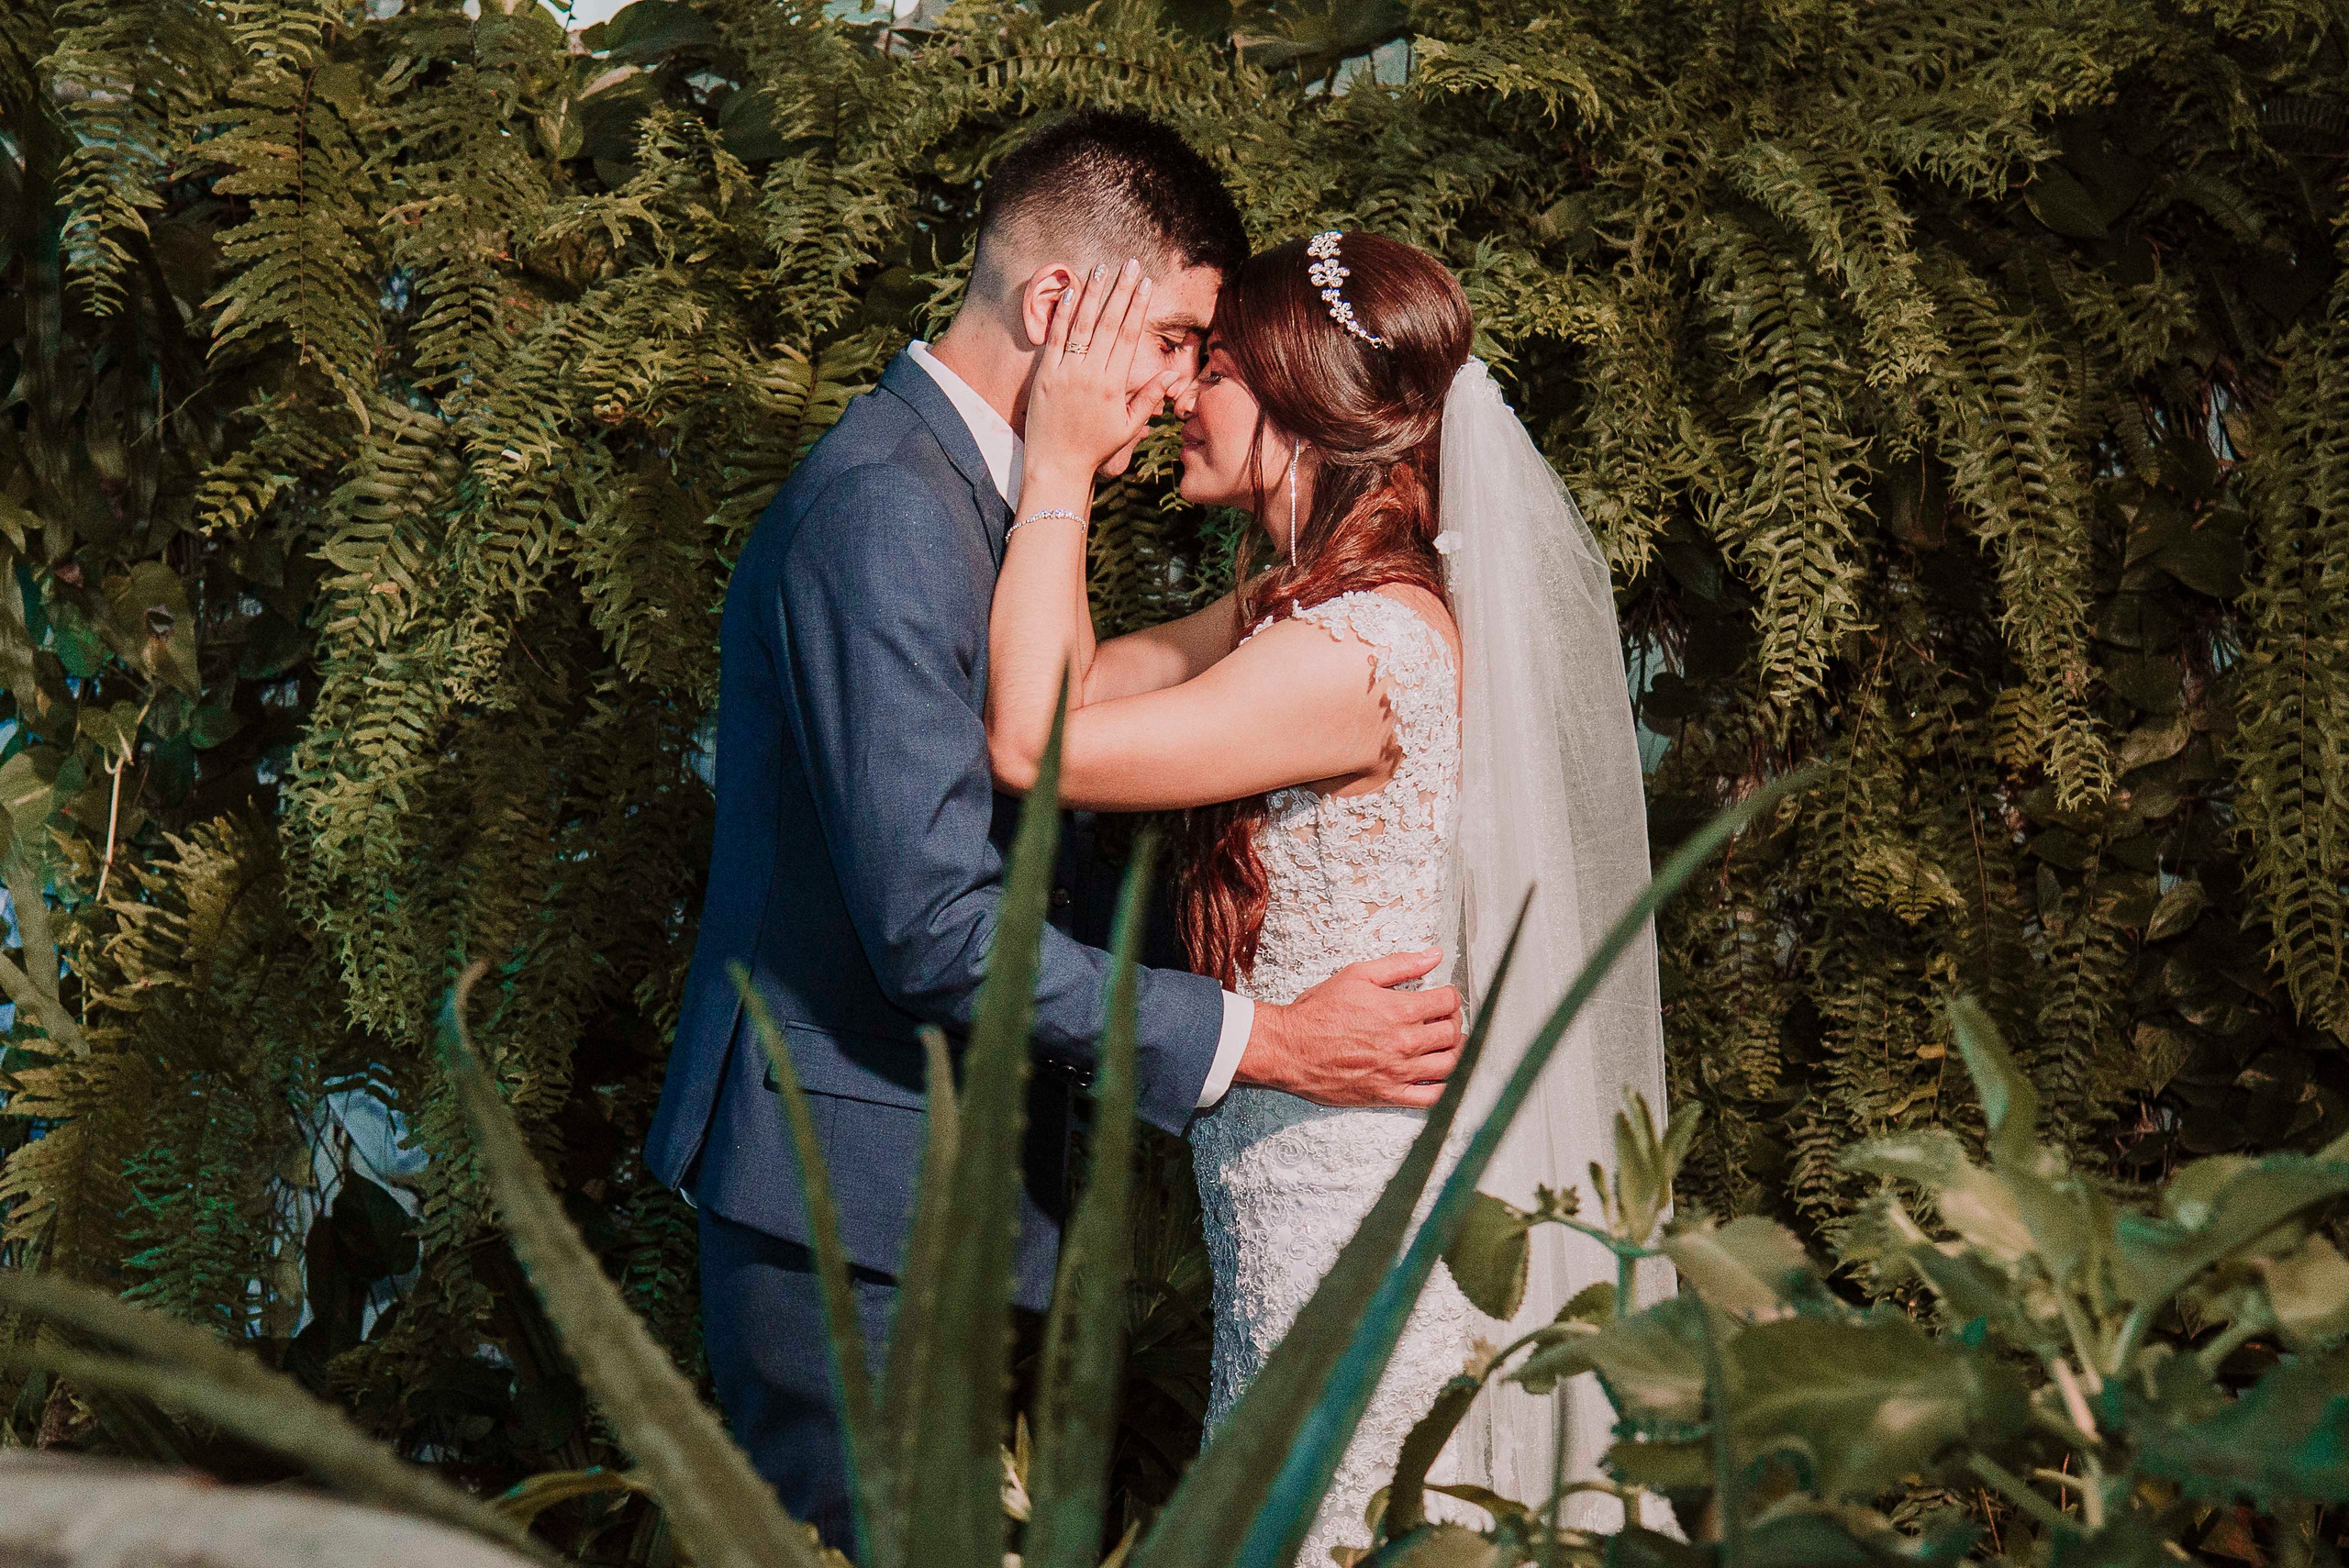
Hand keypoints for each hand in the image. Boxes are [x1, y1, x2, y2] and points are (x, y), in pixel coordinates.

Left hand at [1027, 258, 1179, 486]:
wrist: (1057, 464)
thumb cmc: (1095, 447)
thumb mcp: (1128, 426)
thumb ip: (1150, 397)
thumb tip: (1173, 374)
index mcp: (1114, 386)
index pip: (1128, 337)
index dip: (1138, 307)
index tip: (1146, 284)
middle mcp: (1091, 375)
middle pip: (1109, 324)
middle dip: (1121, 291)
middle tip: (1131, 264)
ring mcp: (1066, 373)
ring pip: (1082, 325)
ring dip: (1093, 293)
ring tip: (1102, 267)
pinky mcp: (1044, 375)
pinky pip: (1054, 337)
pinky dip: (1061, 313)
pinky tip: (1070, 291)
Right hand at [1234, 950, 1463, 1108]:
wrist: (1290, 1049)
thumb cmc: (1318, 1012)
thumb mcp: (1357, 975)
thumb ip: (1400, 964)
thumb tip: (1434, 955)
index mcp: (1399, 1010)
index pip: (1447, 1002)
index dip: (1451, 996)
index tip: (1445, 997)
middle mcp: (1404, 1042)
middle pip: (1451, 1033)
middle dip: (1454, 1021)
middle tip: (1445, 1018)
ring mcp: (1398, 1072)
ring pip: (1449, 1064)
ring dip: (1455, 1051)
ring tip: (1446, 1044)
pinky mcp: (1388, 1095)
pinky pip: (1430, 1096)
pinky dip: (1444, 1087)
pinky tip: (1440, 1075)